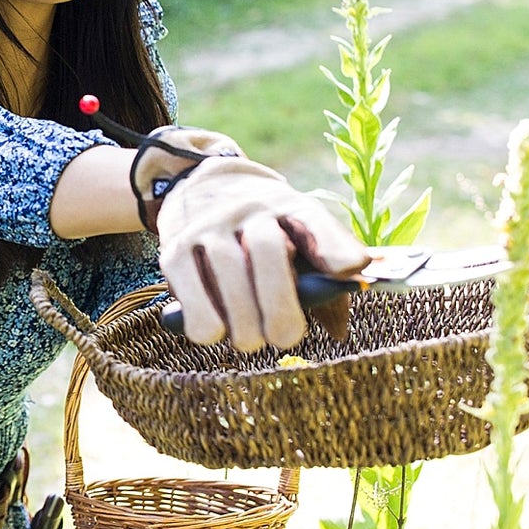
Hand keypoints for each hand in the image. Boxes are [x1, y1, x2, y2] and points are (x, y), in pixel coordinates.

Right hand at [155, 156, 368, 352]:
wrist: (204, 186)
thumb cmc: (266, 232)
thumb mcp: (298, 239)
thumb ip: (323, 281)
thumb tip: (339, 332)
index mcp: (291, 207)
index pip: (316, 222)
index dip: (335, 248)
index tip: (353, 272)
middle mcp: (251, 209)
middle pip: (267, 249)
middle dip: (278, 302)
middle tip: (285, 338)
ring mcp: (210, 225)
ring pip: (227, 269)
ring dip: (241, 318)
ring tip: (250, 342)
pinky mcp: (175, 247)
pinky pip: (189, 286)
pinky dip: (203, 318)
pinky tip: (215, 332)